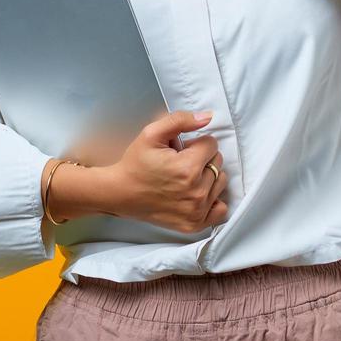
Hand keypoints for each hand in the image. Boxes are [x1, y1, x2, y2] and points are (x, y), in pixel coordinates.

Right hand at [102, 110, 228, 233]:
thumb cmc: (135, 164)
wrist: (120, 193)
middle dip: (202, 158)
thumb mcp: (152, 133)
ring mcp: (197, 210)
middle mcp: (196, 192)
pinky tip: (196, 193)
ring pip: (220, 182)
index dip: (195, 143)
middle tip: (180, 163)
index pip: (212, 144)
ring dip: (208, 177)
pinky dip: (212, 200)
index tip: (181, 150)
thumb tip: (207, 117)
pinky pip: (220, 209)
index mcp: (188, 168)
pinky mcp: (195, 224)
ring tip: (185, 178)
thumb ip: (181, 120)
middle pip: (218, 162)